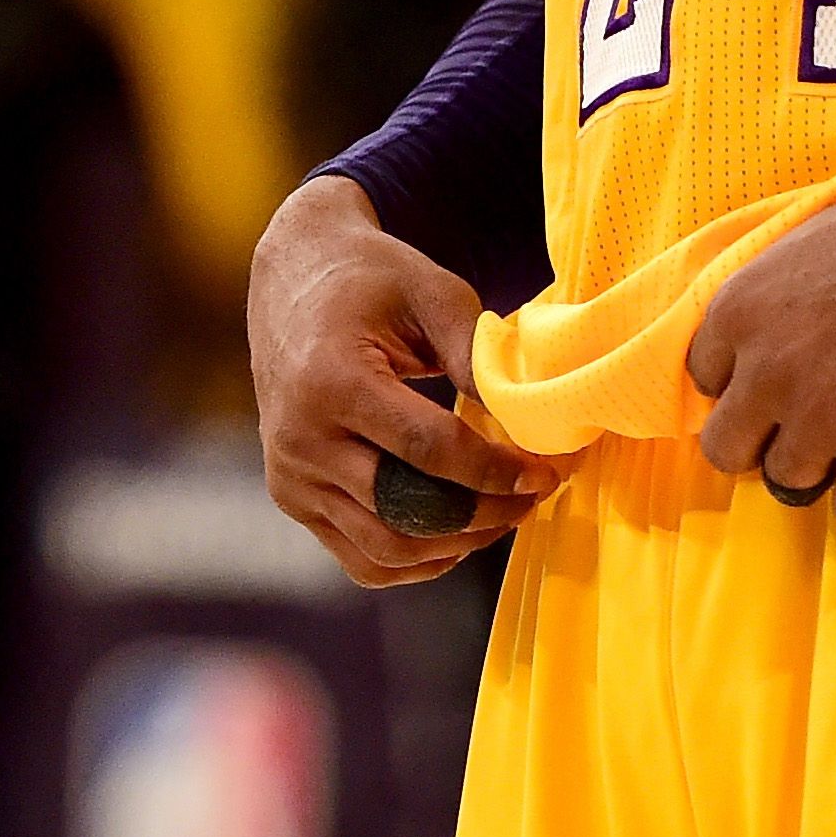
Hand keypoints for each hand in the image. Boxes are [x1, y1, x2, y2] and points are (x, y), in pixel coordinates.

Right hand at [249, 175, 558, 586]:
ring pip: (384, 548)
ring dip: (454, 544)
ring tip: (502, 515)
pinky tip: (456, 537)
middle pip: (405, 510)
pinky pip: (359, 557)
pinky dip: (414, 561)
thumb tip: (525, 423)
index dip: (493, 471)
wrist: (292, 275)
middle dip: (483, 515)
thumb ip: (474, 355)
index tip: (544, 474)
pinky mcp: (292, 496)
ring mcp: (291, 475)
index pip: (426, 451)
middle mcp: (301, 438)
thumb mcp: (430, 291)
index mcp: (332, 381)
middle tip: (532, 498)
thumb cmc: (369, 277)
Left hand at [685, 145, 835, 526]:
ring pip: (787, 481)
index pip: (704, 380)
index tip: (779, 383)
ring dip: (822, 467)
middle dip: (762, 443)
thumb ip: (772, 302)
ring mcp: (815, 416)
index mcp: (738, 311)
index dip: (744, 386)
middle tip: (807, 427)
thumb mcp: (806, 246)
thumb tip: (767, 339)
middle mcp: (763, 370)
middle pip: (726, 449)